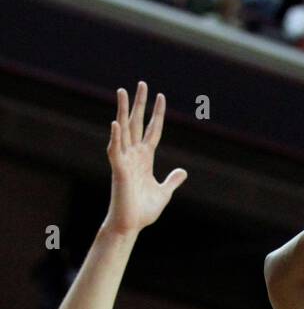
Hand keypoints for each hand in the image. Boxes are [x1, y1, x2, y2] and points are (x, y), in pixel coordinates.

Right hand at [105, 83, 186, 235]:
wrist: (130, 225)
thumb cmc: (143, 210)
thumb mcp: (164, 193)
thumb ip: (172, 181)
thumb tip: (183, 172)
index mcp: (145, 159)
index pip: (153, 131)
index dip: (157, 114)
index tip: (160, 97)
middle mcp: (134, 155)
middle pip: (137, 123)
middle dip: (140, 104)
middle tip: (142, 83)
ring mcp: (125, 160)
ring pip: (124, 130)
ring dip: (123, 110)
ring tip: (122, 91)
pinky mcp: (118, 170)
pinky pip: (115, 150)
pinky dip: (115, 137)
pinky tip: (116, 122)